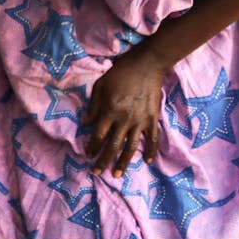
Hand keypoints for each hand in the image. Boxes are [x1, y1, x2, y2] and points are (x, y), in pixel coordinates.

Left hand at [83, 47, 167, 176]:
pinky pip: (152, 139)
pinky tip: (147, 161)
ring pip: (131, 147)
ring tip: (118, 174)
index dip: (92, 147)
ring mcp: (140, 121)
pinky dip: (150, 151)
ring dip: (124, 162)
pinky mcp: (152, 119)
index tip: (88, 155)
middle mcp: (124, 120)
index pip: (98, 136)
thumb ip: (93, 107)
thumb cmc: (120, 73)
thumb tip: (86, 124)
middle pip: (112, 146)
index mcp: (109, 111)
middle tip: (97, 172)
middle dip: (104, 161)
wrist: (147, 65)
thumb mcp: (100, 86)